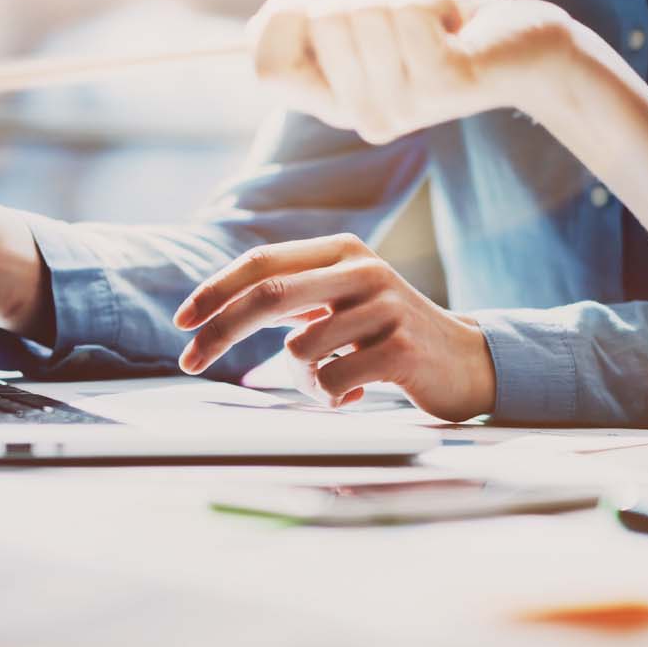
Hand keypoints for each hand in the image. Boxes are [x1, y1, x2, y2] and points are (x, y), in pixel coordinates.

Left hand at [173, 233, 495, 420]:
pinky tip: (358, 392)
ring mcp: (385, 307)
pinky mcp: (401, 349)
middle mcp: (362, 270)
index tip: (181, 321)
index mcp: (341, 251)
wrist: (466, 361)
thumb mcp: (341, 299)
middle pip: (268, 296)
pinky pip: (333, 379)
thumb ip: (292, 294)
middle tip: (189, 362)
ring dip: (300, 380)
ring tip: (331, 383)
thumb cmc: (387, 334)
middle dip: (219, 332)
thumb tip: (214, 310)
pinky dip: (332, 396)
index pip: (262, 262)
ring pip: (299, 350)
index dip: (215, 290)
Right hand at [249, 0, 604, 144]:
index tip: (319, 3)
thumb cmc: (440, 27)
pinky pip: (409, 12)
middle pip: (320, 21)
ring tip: (433, 23)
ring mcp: (402, 105)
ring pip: (365, 11)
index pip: (268, 68)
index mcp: (336, 104)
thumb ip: (314, 20)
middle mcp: (363, 116)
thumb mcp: (368, 20)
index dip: (282, 20)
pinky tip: (455, 27)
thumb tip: (270, 16)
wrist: (522, 46)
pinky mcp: (441, 84)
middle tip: (402, 16)